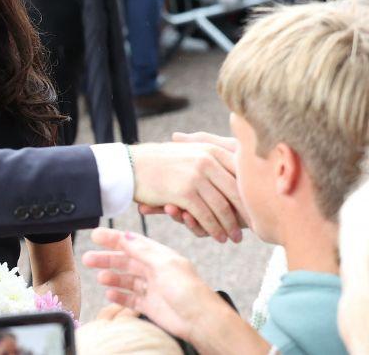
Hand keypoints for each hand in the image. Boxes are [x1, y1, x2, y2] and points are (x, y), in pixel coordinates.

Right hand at [82, 228, 219, 341]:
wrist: (201, 321)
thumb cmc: (189, 291)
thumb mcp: (164, 264)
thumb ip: (142, 251)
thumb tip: (126, 236)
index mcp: (160, 256)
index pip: (133, 243)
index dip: (114, 238)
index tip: (96, 235)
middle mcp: (155, 271)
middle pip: (126, 261)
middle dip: (107, 258)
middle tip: (88, 258)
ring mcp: (152, 288)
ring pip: (126, 279)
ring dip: (111, 277)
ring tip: (100, 277)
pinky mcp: (150, 305)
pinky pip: (130, 298)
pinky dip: (119, 296)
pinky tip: (110, 293)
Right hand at [129, 141, 246, 242]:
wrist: (130, 166)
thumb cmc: (160, 161)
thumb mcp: (190, 151)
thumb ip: (213, 158)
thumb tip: (239, 172)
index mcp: (213, 150)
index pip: (242, 174)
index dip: (251, 194)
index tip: (258, 209)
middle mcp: (208, 160)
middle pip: (236, 192)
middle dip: (245, 214)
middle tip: (250, 229)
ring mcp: (197, 176)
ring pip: (223, 208)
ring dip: (230, 226)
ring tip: (233, 237)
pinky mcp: (185, 192)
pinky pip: (206, 216)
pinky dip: (213, 229)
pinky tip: (217, 236)